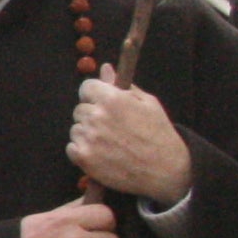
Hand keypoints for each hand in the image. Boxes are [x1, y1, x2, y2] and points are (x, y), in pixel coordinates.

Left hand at [71, 73, 192, 204]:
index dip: (95, 95)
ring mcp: (89, 138)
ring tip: (110, 142)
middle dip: (92, 114)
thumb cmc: (158, 133)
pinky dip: (82, 150)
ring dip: (88, 133)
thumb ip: (122, 85)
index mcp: (113, 99)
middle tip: (112, 127)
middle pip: (80, 109)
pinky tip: (102, 153)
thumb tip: (105, 68)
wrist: (165, 169)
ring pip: (76, 128)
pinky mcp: (83, 158)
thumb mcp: (148, 103)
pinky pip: (72, 147)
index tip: (103, 102)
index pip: (86, 87)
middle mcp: (97, 116)